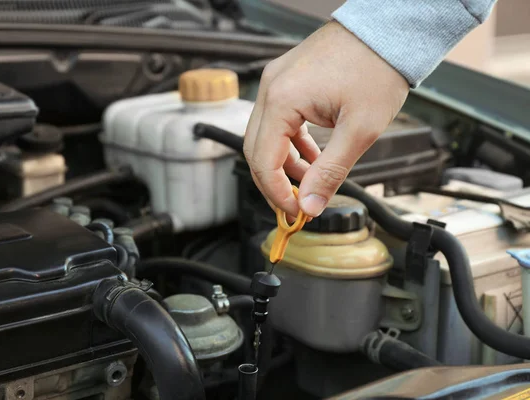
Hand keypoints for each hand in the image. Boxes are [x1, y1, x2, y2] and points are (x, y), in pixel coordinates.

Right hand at [243, 21, 408, 217]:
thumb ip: (330, 172)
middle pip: (256, 150)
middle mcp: (271, 87)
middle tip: (297, 203)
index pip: (262, 161)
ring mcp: (277, 81)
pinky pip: (278, 121)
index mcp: (282, 99)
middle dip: (274, 182)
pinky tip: (312, 157)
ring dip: (283, 165)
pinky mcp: (288, 81)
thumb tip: (310, 204)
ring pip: (265, 137)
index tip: (296, 211)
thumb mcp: (359, 129)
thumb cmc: (378, 66)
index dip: (276, 193)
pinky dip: (291, 144)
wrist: (388, 29)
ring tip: (310, 182)